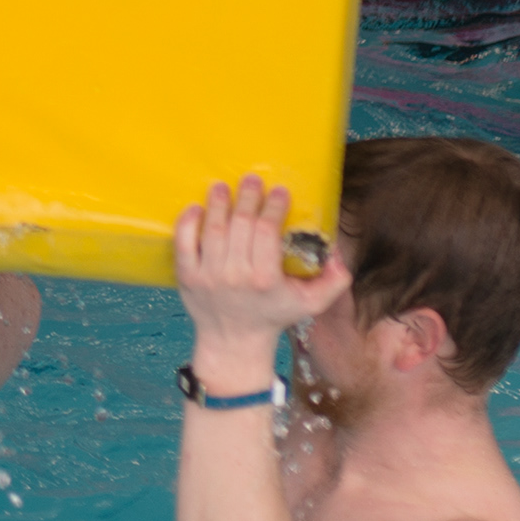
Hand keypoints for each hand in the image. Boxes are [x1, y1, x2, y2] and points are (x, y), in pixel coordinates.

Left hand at [173, 175, 349, 355]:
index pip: (267, 231)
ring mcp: (207, 275)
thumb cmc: (273, 315)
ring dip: (218, 203)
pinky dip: (187, 222)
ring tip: (223, 186)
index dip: (273, 206)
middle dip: (247, 197)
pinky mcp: (186, 276)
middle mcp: (234, 275)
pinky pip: (183, 242)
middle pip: (240, 224)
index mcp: (265, 278)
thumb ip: (334, 280)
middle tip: (251, 180)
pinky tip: (196, 207)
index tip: (279, 190)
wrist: (234, 340)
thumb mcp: (311, 303)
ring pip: (213, 229)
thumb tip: (336, 252)